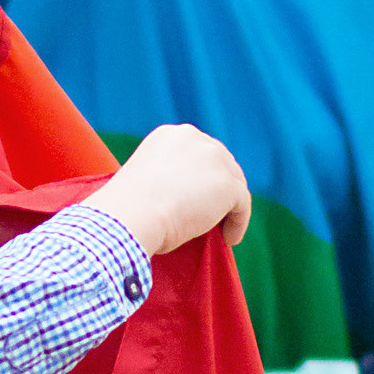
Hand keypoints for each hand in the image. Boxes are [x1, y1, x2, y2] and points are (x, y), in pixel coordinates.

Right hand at [89, 124, 251, 255]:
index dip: (202, 174)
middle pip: (221, 162)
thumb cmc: (130, 209)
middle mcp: (196, 139)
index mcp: (171, 135)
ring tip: (223, 229)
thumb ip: (169, 179)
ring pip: (234, 183)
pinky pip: (242, 205)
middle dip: (220, 186)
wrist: (132, 215)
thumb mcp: (147, 180)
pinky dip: (238, 223)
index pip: (198, 152)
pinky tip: (229, 239)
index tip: (199, 195)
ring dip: (230, 206)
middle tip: (217, 212)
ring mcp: (215, 159)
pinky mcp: (229, 185)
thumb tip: (187, 198)